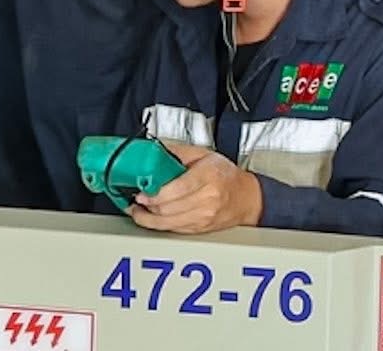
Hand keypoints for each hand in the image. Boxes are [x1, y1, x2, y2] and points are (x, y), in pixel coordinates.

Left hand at [130, 142, 262, 234]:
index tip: (141, 191)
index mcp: (208, 177)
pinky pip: (175, 229)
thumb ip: (176, 153)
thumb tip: (151, 155)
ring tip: (137, 210)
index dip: (155, 193)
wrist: (247, 197)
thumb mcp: (202, 154)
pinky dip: (158, 225)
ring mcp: (205, 217)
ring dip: (148, 218)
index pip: (177, 189)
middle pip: (169, 208)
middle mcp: (208, 200)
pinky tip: (149, 218)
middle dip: (147, 205)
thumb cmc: (226, 174)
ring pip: (169, 223)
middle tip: (135, 198)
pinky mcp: (201, 229)